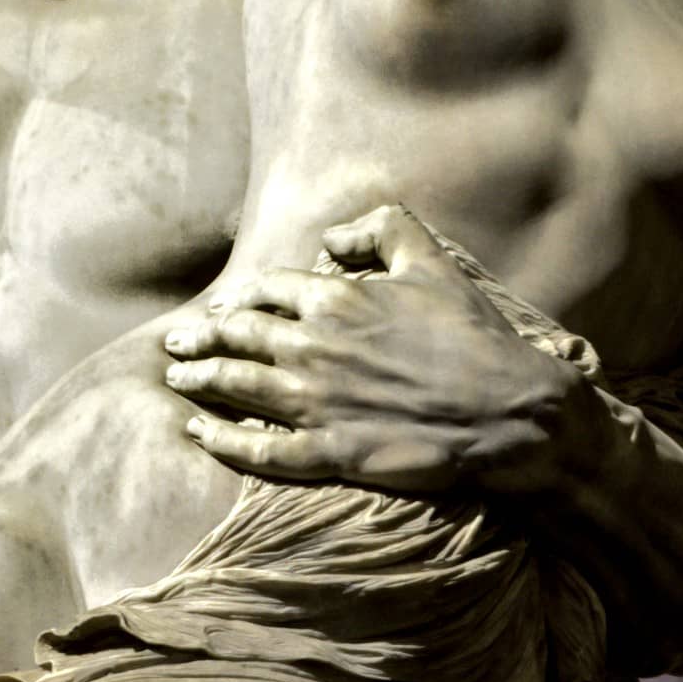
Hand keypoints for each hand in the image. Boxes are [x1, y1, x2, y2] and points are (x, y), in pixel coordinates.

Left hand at [162, 207, 578, 499]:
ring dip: (200, 380)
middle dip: (200, 339)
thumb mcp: (432, 261)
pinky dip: (221, 440)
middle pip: (238, 336)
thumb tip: (333, 235)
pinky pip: (258, 449)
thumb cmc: (470, 335)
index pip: (266, 291)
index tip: (221, 309)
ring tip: (176, 380)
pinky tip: (198, 433)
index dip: (239, 298)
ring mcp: (316, 402)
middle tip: (176, 346)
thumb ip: (381, 230)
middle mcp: (313, 347)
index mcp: (335, 299)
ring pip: (237, 386)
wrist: (506, 410)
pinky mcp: (328, 452)